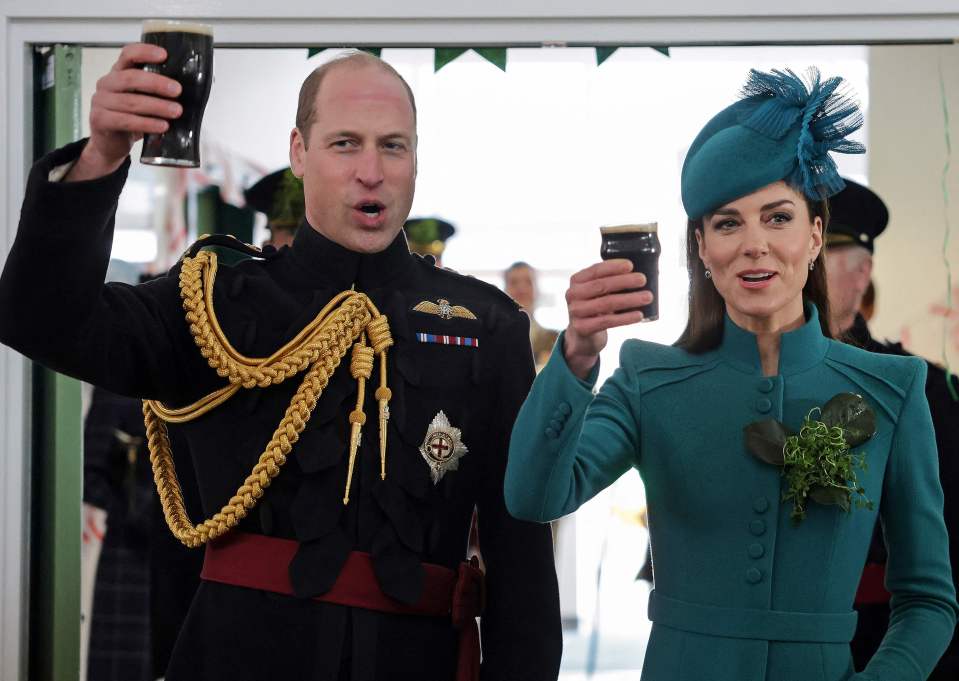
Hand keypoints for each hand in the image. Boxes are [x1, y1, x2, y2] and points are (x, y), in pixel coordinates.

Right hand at [67, 43, 181, 180]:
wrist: (112, 144)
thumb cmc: (134, 117)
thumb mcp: (146, 100)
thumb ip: (162, 92)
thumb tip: (201, 85)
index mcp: (119, 72)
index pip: (128, 54)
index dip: (145, 52)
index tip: (164, 55)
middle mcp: (107, 83)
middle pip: (130, 78)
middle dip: (156, 83)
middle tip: (178, 90)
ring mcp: (101, 101)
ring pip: (130, 102)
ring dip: (157, 106)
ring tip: (176, 111)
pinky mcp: (100, 120)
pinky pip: (125, 120)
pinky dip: (146, 124)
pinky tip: (162, 126)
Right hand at [563, 259, 650, 378]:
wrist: (582, 336)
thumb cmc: (595, 309)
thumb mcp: (597, 292)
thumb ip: (610, 281)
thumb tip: (638, 274)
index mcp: (577, 281)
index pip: (595, 270)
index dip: (613, 267)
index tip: (630, 265)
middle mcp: (573, 294)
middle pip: (601, 286)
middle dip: (624, 281)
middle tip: (643, 280)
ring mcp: (575, 312)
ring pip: (606, 303)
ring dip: (630, 299)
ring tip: (647, 297)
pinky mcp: (582, 327)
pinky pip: (607, 321)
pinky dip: (625, 318)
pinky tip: (639, 315)